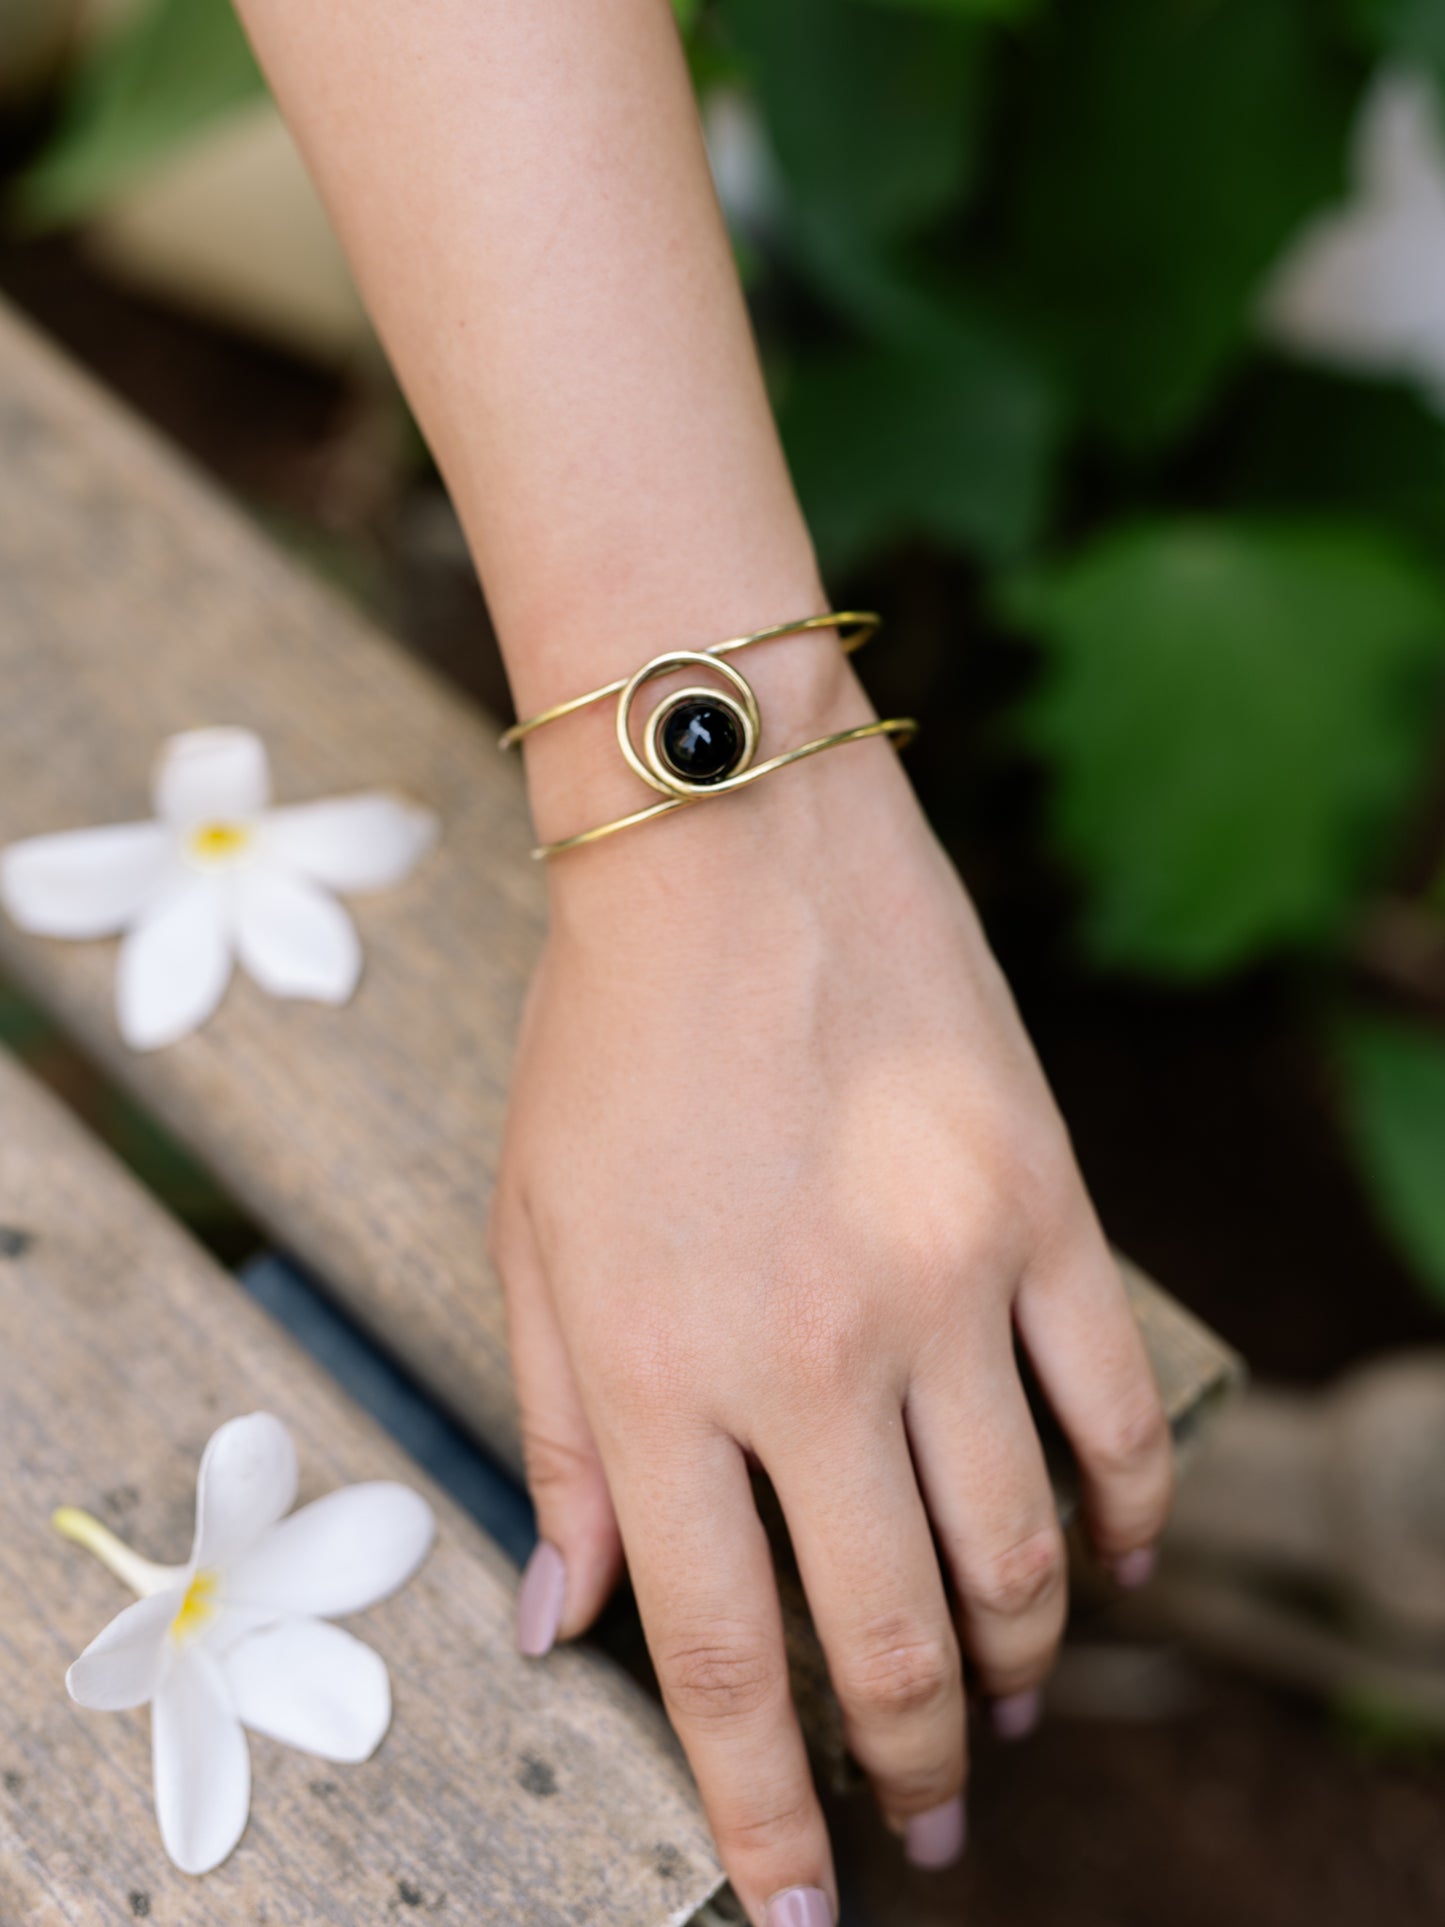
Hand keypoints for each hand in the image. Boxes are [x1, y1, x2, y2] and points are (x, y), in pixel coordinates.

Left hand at [490, 653, 1171, 1926]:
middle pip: (891, 1636)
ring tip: (994, 1712)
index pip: (721, 1659)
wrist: (728, 841)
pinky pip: (1114, 1407)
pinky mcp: (1045, 1207)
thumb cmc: (603, 1043)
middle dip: (905, 1767)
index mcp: (665, 1376)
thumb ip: (559, 1446)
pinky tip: (1114, 1567)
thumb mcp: (527, 1242)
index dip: (764, 1815)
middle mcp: (815, 1356)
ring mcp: (950, 1281)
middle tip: (922, 1823)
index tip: (797, 1914)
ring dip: (1015, 1661)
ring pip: (1022, 1548)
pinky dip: (1128, 1515)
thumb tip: (563, 1632)